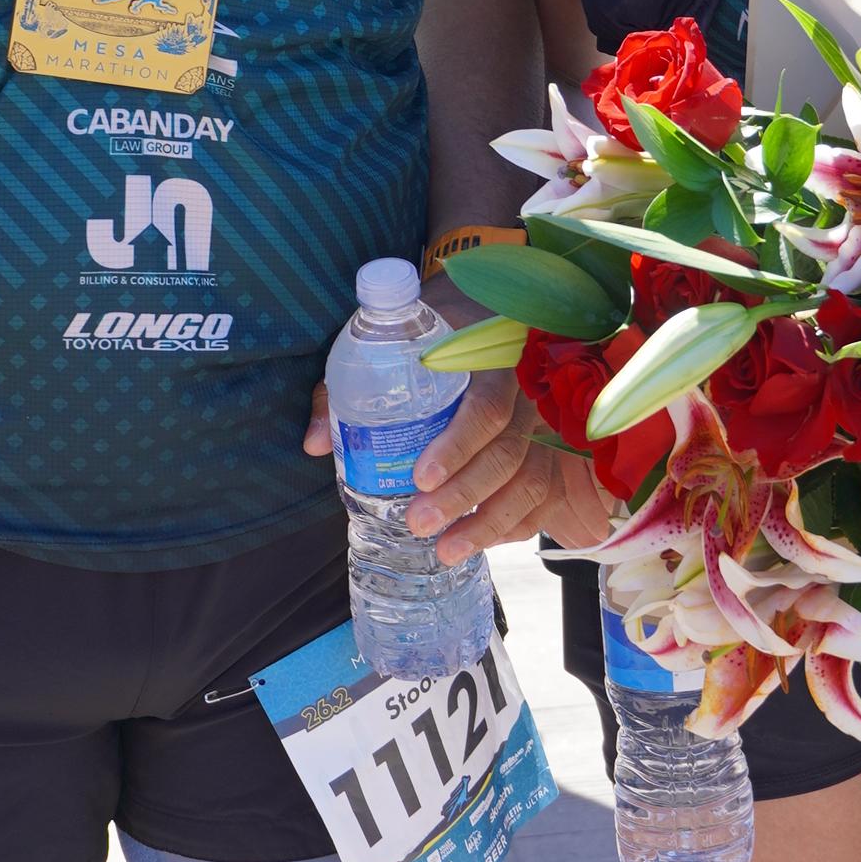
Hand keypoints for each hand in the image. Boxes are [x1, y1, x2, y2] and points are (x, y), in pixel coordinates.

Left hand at [301, 274, 620, 562]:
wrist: (482, 311)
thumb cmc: (426, 333)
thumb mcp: (385, 346)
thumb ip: (347, 390)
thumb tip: (314, 444)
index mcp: (488, 362)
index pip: (485, 407)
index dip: (457, 446)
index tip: (422, 477)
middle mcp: (523, 394)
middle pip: (507, 452)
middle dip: (465, 495)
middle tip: (420, 523)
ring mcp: (540, 423)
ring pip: (530, 479)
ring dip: (489, 522)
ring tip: (447, 551)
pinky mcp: (546, 447)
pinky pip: (542, 494)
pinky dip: (515, 523)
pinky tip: (480, 542)